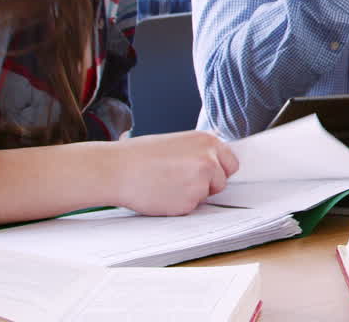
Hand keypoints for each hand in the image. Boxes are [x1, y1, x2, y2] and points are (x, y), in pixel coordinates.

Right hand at [110, 131, 238, 215]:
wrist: (117, 169)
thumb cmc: (140, 156)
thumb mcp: (178, 143)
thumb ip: (199, 153)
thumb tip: (215, 166)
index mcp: (207, 141)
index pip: (231, 162)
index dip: (218, 170)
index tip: (206, 174)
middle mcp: (209, 160)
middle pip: (222, 181)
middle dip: (207, 184)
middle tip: (180, 180)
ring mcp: (201, 182)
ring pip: (206, 195)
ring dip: (191, 194)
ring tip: (166, 184)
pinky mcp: (189, 202)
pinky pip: (190, 208)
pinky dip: (178, 205)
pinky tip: (161, 194)